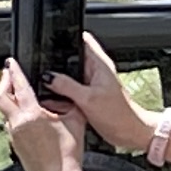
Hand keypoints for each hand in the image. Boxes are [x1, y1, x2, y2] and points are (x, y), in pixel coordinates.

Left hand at [0, 59, 82, 170]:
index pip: (18, 85)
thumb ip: (70, 104)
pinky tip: (25, 118)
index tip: (11, 63)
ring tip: (18, 96)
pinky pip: (9, 126)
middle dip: (3, 82)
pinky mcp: (15, 147)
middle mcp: (18, 124)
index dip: (14, 71)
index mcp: (32, 114)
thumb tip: (69, 96)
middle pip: (0, 96)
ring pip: (3, 112)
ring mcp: (14, 137)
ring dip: (8, 100)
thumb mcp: (75, 121)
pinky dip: (14, 116)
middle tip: (9, 75)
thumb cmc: (68, 156)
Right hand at [46, 35, 152, 153]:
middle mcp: (94, 71)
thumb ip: (66, 85)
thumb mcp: (88, 99)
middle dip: (55, 62)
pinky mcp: (87, 96)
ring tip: (45, 86)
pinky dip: (61, 93)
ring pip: (68, 75)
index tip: (49, 41)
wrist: (129, 133)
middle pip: (70, 57)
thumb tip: (48, 76)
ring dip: (57, 80)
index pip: (81, 39)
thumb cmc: (118, 115)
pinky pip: (69, 90)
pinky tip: (52, 100)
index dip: (65, 37)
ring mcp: (90, 83)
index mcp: (99, 64)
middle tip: (42, 69)